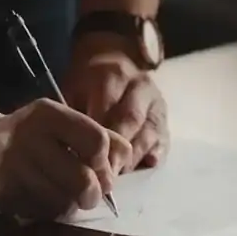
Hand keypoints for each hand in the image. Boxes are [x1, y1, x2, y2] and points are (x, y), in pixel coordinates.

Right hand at [0, 98, 132, 219]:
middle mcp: (29, 138)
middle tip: (90, 194)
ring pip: (64, 203)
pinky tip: (41, 198)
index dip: (106, 162)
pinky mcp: (4, 194)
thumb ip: (99, 137)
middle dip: (93, 194)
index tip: (100, 168)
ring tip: (62, 194)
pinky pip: (42, 213)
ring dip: (70, 205)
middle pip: (83, 180)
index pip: (97, 141)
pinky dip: (49, 212)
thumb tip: (123, 164)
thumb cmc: (32, 136)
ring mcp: (13, 168)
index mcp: (47, 114)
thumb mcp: (62, 123)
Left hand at [64, 33, 169, 171]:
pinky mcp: (165, 117)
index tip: (85, 160)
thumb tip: (71, 150)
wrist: (115, 60)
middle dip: (115, 150)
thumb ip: (73, 116)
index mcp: (112, 75)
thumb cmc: (87, 83)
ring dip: (132, 157)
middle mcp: (139, 85)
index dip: (97, 138)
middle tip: (101, 174)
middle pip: (130, 120)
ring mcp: (156, 101)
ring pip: (149, 132)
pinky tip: (144, 165)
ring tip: (116, 175)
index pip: (106, 108)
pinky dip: (154, 154)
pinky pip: (163, 138)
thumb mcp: (73, 89)